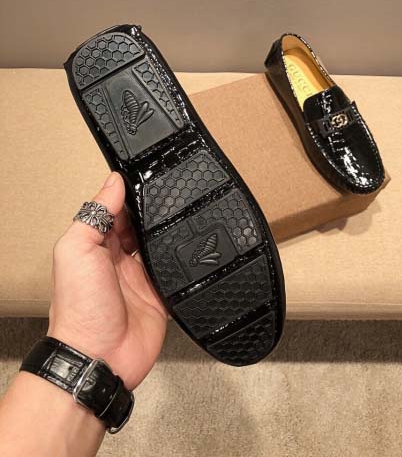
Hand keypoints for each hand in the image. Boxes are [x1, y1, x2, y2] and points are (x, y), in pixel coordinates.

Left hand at [47, 172, 166, 389]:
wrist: (100, 356)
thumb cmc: (80, 307)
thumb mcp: (77, 250)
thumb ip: (95, 214)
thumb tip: (113, 181)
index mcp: (96, 246)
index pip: (115, 211)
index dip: (130, 195)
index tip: (148, 177)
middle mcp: (118, 261)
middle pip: (140, 227)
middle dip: (154, 213)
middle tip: (174, 194)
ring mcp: (140, 279)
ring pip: (159, 247)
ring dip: (169, 234)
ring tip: (187, 214)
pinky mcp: (160, 296)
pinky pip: (175, 273)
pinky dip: (183, 263)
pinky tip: (193, 247)